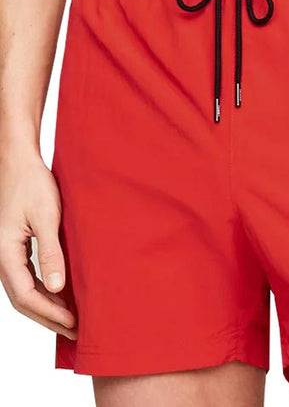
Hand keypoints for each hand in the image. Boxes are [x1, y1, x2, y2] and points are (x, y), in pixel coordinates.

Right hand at [0, 148, 76, 338]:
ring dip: (46, 306)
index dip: (50, 312)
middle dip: (48, 317)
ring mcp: (6, 253)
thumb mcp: (47, 218)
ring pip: (24, 290)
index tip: (74, 323)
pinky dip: (43, 290)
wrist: (19, 163)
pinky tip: (60, 293)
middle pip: (23, 299)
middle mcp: (1, 257)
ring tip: (70, 319)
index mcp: (5, 252)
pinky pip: (26, 277)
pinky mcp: (15, 246)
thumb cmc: (33, 185)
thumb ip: (51, 252)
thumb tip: (56, 286)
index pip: (27, 295)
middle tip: (75, 331)